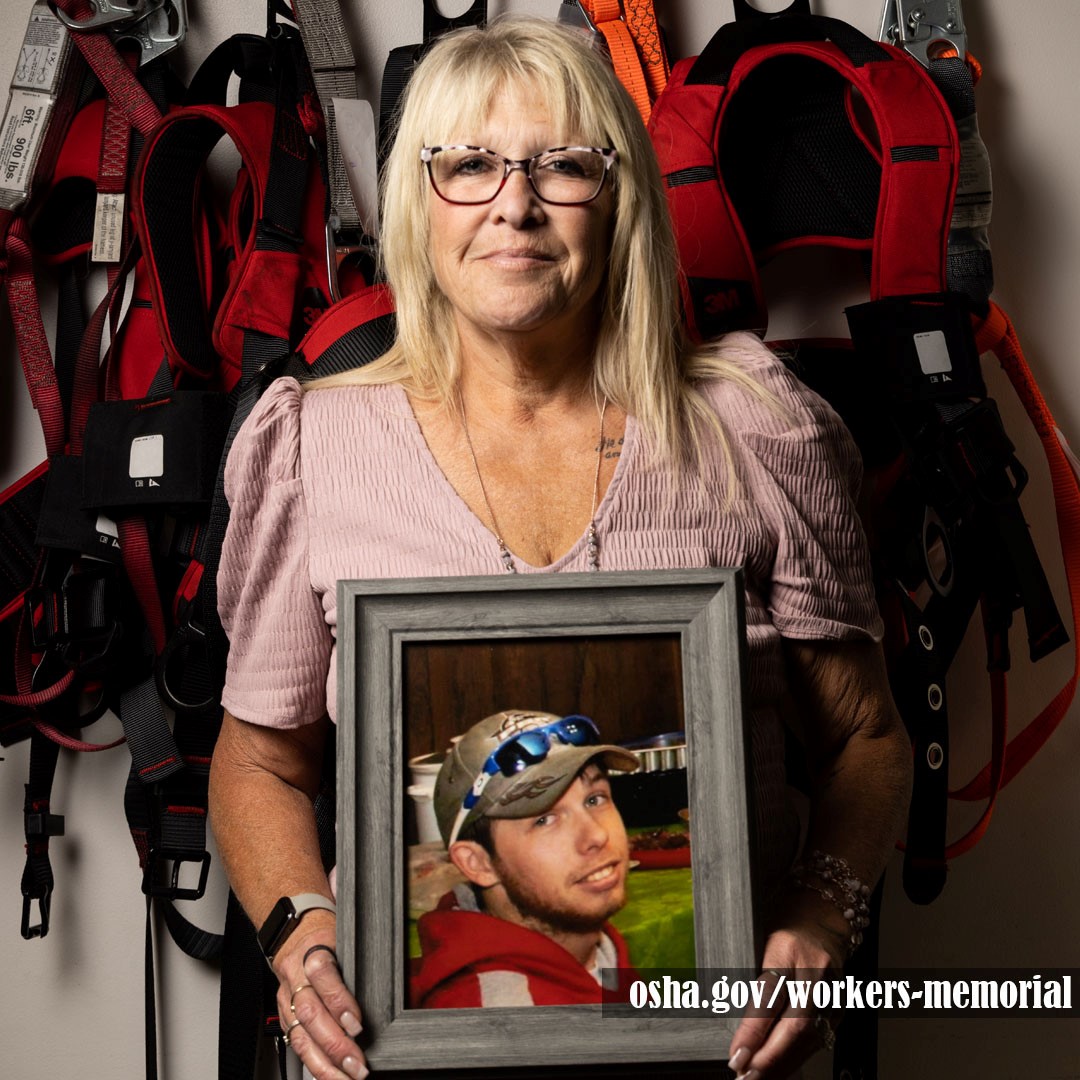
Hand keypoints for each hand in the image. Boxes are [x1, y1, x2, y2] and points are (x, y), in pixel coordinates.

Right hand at [273, 911, 366, 1079]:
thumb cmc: (326, 934)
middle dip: (335, 1044)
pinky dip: (313, 1064)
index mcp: (313, 951)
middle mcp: (297, 977)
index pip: (323, 975)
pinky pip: (296, 1044)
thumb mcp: (344, 936)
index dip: (339, 1002)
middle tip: (357, 1064)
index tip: (357, 1024)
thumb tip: (386, 988)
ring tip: (346, 1078)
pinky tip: (329, 1076)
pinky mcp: (284, 1015)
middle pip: (311, 1013)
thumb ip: (358, 961)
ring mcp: (288, 999)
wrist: (294, 932)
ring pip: (300, 1035)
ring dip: (324, 1063)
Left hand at [726, 907, 845, 1078]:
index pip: (768, 997)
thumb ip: (751, 979)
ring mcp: (832, 991)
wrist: (823, 916)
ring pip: (808, 1038)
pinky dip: (797, 1056)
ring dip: (782, 1063)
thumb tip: (732, 1020)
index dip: (753, 1032)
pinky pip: (819, 1038)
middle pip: (794, 1025)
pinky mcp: (840, 1006)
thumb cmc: (786, 927)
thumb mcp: (760, 943)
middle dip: (769, 1058)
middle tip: (745, 1076)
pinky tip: (780, 1069)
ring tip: (756, 1078)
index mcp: (789, 950)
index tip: (736, 1055)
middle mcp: (815, 972)